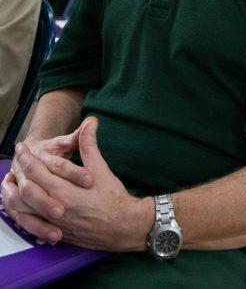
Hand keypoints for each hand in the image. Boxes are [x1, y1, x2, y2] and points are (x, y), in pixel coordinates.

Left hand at [4, 118, 151, 249]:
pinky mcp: (55, 232)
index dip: (27, 157)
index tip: (23, 147)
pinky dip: (24, 210)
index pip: (36, 171)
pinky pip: (31, 222)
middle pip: (28, 188)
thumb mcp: (101, 169)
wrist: (121, 227)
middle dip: (21, 170)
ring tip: (14, 180)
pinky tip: (24, 202)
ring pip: (25, 208)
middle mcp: (53, 207)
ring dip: (17, 192)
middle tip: (18, 158)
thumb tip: (89, 123)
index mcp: (63, 190)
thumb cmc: (113, 197)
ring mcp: (52, 223)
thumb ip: (89, 146)